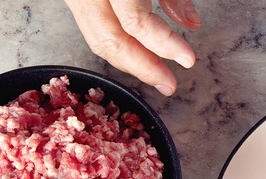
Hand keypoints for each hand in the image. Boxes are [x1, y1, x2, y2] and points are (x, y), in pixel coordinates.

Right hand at [63, 0, 201, 95]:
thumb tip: (191, 23)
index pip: (135, 23)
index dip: (163, 45)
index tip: (186, 59)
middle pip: (111, 42)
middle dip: (144, 68)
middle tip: (169, 83)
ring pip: (99, 42)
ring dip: (131, 64)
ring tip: (158, 75)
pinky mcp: (74, 1)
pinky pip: (93, 32)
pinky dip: (118, 49)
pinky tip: (138, 58)